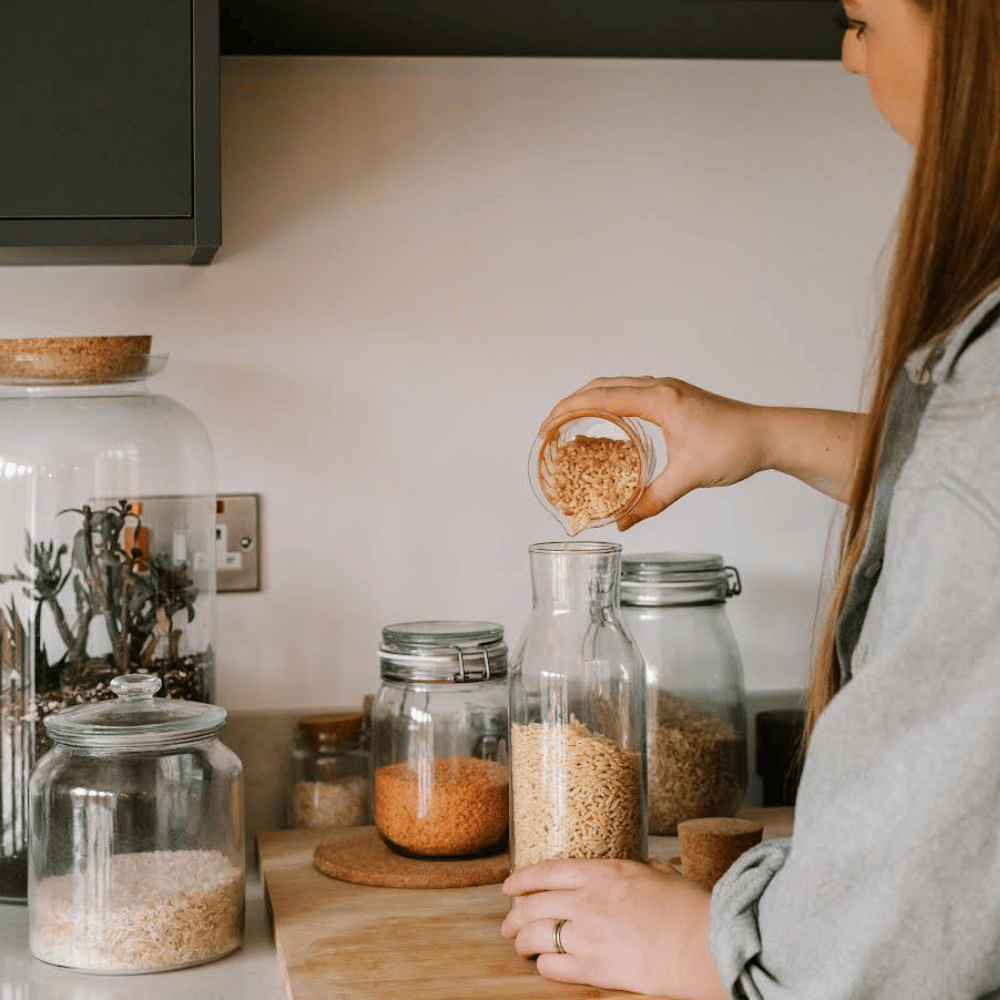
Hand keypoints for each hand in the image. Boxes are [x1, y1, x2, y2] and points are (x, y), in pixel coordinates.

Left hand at [500, 858, 726, 999]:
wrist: (701, 943)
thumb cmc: (689, 907)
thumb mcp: (659, 874)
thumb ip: (638, 873)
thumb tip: (643, 871)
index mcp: (601, 872)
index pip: (547, 871)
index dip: (523, 878)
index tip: (510, 884)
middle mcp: (586, 900)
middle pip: (534, 905)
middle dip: (516, 915)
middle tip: (509, 922)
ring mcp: (586, 935)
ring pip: (536, 935)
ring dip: (523, 941)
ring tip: (520, 945)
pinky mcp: (592, 969)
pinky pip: (552, 967)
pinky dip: (544, 966)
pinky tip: (544, 966)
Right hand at [541, 377, 767, 529]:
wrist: (768, 434)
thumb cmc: (734, 447)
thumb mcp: (688, 478)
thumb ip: (652, 501)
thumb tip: (623, 521)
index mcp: (659, 400)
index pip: (600, 398)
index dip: (568, 411)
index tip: (547, 428)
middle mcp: (660, 387)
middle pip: (601, 386)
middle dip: (570, 403)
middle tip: (549, 427)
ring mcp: (667, 389)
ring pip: (615, 385)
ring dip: (588, 400)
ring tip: (568, 422)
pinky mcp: (674, 396)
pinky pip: (630, 392)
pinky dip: (608, 402)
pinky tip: (605, 423)